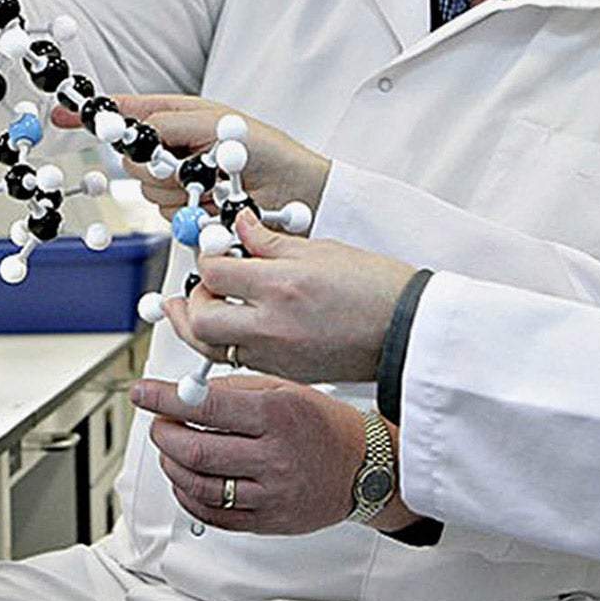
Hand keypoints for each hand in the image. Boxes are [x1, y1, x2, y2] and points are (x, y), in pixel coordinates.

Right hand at [101, 96, 330, 218]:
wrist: (299, 193)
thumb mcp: (220, 124)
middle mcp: (174, 150)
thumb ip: (173, 125)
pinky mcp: (189, 214)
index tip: (62, 114)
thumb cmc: (268, 149)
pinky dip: (193, 212)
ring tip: (218, 184)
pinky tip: (219, 204)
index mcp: (178, 118)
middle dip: (159, 164)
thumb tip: (137, 129)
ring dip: (183, 190)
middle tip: (193, 163)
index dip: (96, 115)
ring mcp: (180, 183)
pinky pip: (170, 215)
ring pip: (150, 192)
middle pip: (134, 160)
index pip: (126, 114)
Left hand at [131, 374, 417, 534]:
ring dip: (172, 464)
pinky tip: (186, 478)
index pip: (207, 406)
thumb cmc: (324, 425)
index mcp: (277, 417)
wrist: (364, 468)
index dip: (165, 398)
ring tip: (172, 448)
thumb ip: (234, 389)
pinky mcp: (265, 521)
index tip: (142, 393)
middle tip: (159, 422)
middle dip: (164, 433)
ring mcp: (269, 494)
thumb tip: (186, 392)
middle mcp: (273, 457)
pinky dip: (187, 495)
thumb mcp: (285, 390)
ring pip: (198, 485)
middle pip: (196, 450)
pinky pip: (211, 515)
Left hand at [161, 214, 413, 383]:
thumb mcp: (321, 250)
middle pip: (200, 319)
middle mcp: (272, 325)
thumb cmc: (376, 289)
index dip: (207, 258)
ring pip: (209, 349)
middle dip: (192, 299)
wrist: (407, 331)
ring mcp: (276, 355)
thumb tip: (241, 227)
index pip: (215, 273)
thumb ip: (270, 242)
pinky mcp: (284, 373)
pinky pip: (237, 361)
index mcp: (281, 286)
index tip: (215, 252)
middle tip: (201, 284)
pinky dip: (224, 345)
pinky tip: (231, 328)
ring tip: (196, 309)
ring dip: (197, 327)